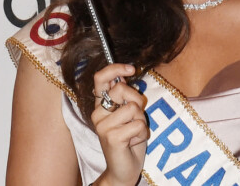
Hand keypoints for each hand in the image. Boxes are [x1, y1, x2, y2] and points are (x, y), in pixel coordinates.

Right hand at [91, 64, 147, 185]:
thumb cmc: (128, 138)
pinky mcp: (112, 137)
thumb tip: (127, 73)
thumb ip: (125, 96)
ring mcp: (103, 126)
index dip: (115, 68)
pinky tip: (133, 142)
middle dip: (136, 99)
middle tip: (136, 116)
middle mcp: (98, 113)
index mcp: (100, 105)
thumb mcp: (128, 113)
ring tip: (133, 132)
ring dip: (141, 120)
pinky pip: (138, 124)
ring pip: (133, 107)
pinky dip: (142, 133)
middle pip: (121, 88)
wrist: (123, 170)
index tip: (131, 69)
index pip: (100, 78)